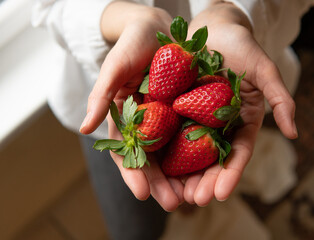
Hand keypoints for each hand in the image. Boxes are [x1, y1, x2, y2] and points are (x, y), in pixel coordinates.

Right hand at [79, 2, 182, 210]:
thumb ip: (101, 96)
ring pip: (174, 152)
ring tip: (193, 196)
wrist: (155, 28)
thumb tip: (83, 127)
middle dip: (161, 183)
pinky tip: (210, 167)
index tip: (142, 192)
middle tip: (174, 203)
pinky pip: (194, 133)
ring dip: (183, 176)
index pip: (127, 152)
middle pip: (153, 159)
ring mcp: (168, 119)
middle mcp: (147, 124)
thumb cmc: (130, 46)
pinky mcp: (187, 110)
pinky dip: (200, 152)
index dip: (133, 173)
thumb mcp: (114, 69)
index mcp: (127, 119)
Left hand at [183, 2, 297, 205]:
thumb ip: (280, 98)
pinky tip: (155, 165)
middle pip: (211, 160)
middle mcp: (218, 125)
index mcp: (240, 121)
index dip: (230, 175)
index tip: (221, 194)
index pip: (237, 154)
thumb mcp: (264, 70)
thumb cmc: (241, 47)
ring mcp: (195, 118)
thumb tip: (294, 132)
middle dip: (203, 182)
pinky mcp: (175, 109)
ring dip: (181, 175)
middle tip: (193, 200)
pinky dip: (163, 149)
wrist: (213, 29)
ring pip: (188, 152)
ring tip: (174, 194)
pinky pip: (167, 130)